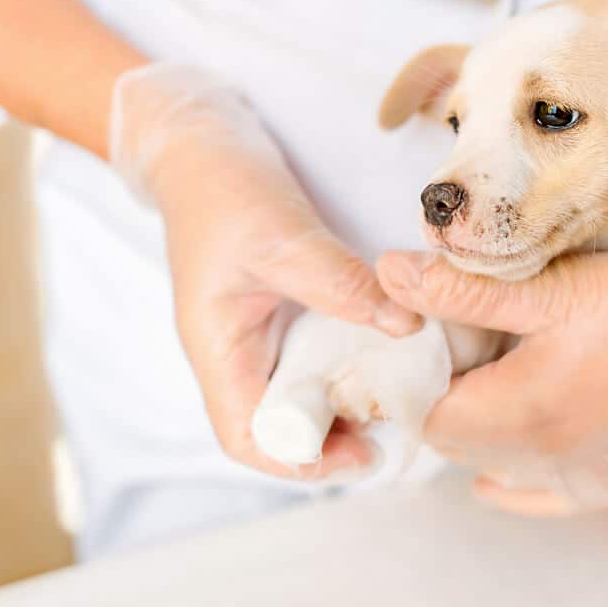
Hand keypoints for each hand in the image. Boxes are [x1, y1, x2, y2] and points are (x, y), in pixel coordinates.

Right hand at [110, 64, 421, 478]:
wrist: (202, 146)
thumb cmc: (223, 190)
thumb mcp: (280, 236)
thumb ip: (338, 282)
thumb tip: (405, 327)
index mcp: (218, 350)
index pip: (249, 438)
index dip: (304, 460)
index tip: (364, 451)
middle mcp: (236, 355)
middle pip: (281, 428)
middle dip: (336, 437)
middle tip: (395, 418)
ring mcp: (258, 336)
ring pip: (302, 395)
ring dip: (346, 401)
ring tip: (397, 390)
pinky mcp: (280, 315)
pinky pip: (315, 357)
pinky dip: (349, 363)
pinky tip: (386, 348)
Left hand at [378, 215, 607, 509]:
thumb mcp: (545, 289)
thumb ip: (461, 290)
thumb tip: (388, 274)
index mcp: (519, 414)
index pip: (429, 416)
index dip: (422, 378)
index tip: (434, 342)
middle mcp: (546, 459)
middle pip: (461, 442)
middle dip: (449, 400)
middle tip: (467, 353)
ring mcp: (584, 476)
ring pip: (499, 464)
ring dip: (484, 429)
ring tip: (499, 381)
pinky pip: (546, 494)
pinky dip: (519, 477)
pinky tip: (504, 472)